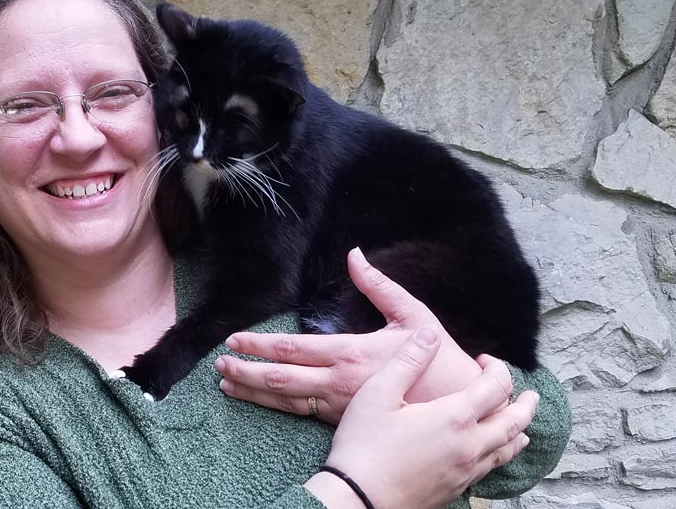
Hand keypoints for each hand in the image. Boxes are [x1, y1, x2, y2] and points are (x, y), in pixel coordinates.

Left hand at [215, 247, 483, 423]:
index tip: (234, 339)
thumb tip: (355, 256)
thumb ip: (380, 286)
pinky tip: (259, 399)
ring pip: (286, 399)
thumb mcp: (413, 316)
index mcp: (351, 353)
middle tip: (219, 363)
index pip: (293, 349)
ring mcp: (339, 405)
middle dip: (246, 370)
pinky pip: (300, 414)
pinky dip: (274, 406)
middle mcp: (339, 382)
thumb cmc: (438, 359)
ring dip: (254, 390)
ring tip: (227, 383)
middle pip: (281, 377)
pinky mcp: (343, 420)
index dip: (260, 344)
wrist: (456, 406)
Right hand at [305, 329, 537, 508]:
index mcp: (455, 417)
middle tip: (531, 394)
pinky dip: (501, 455)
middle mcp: (469, 445)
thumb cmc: (364, 445)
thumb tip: (431, 334)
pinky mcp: (456, 490)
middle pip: (514, 422)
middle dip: (526, 404)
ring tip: (523, 426)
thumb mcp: (379, 393)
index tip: (485, 359)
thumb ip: (409, 360)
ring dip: (518, 432)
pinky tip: (493, 454)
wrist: (358, 499)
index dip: (497, 368)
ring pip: (506, 450)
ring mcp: (465, 471)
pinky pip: (490, 469)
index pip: (496, 386)